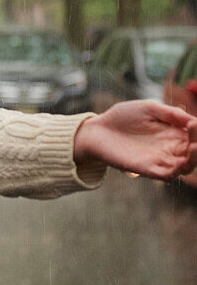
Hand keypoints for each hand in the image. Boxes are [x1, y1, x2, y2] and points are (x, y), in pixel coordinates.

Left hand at [74, 100, 196, 180]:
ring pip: (186, 166)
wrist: (98, 130)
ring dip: (193, 160)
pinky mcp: (147, 169)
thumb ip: (170, 114)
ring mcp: (159, 160)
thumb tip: (193, 120)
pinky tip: (181, 161)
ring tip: (194, 148)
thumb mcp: (148, 108)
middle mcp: (170, 148)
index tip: (194, 124)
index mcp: (173, 133)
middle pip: (194, 153)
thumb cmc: (123, 117)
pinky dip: (177, 170)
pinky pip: (167, 175)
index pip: (194, 136)